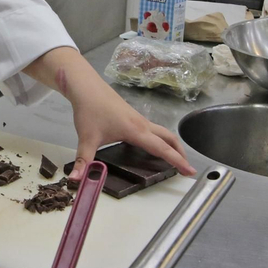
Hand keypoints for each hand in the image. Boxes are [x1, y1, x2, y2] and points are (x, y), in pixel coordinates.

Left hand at [24, 47, 194, 179]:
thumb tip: (77, 180)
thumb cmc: (89, 111)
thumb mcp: (86, 138)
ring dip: (171, 145)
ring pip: (162, 132)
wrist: (86, 87)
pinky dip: (160, 139)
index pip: (162, 149)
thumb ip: (84, 160)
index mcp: (136, 131)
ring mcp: (139, 118)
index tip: (190, 172)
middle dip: (180, 153)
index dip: (178, 161)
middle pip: (169, 138)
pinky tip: (151, 147)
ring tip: (172, 159)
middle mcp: (142, 124)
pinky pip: (153, 129)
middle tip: (185, 168)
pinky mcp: (133, 116)